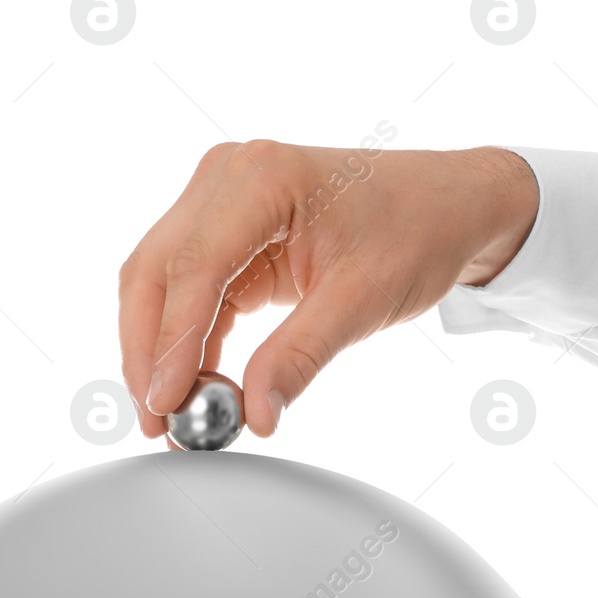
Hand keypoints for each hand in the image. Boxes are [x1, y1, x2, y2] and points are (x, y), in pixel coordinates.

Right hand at [118, 141, 538, 438]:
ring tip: (175, 415)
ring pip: (159, 282)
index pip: (193, 267)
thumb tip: (254, 416)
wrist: (449, 204)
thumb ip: (300, 357)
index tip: (165, 403)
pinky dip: (186, 339)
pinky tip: (196, 385)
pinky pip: (187, 288)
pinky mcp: (226, 226)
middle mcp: (228, 176)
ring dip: (159, 350)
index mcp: (262, 177)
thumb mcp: (362, 302)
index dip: (171, 343)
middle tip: (156, 422)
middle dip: (148, 353)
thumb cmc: (417, 232)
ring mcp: (221, 197)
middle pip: (154, 272)